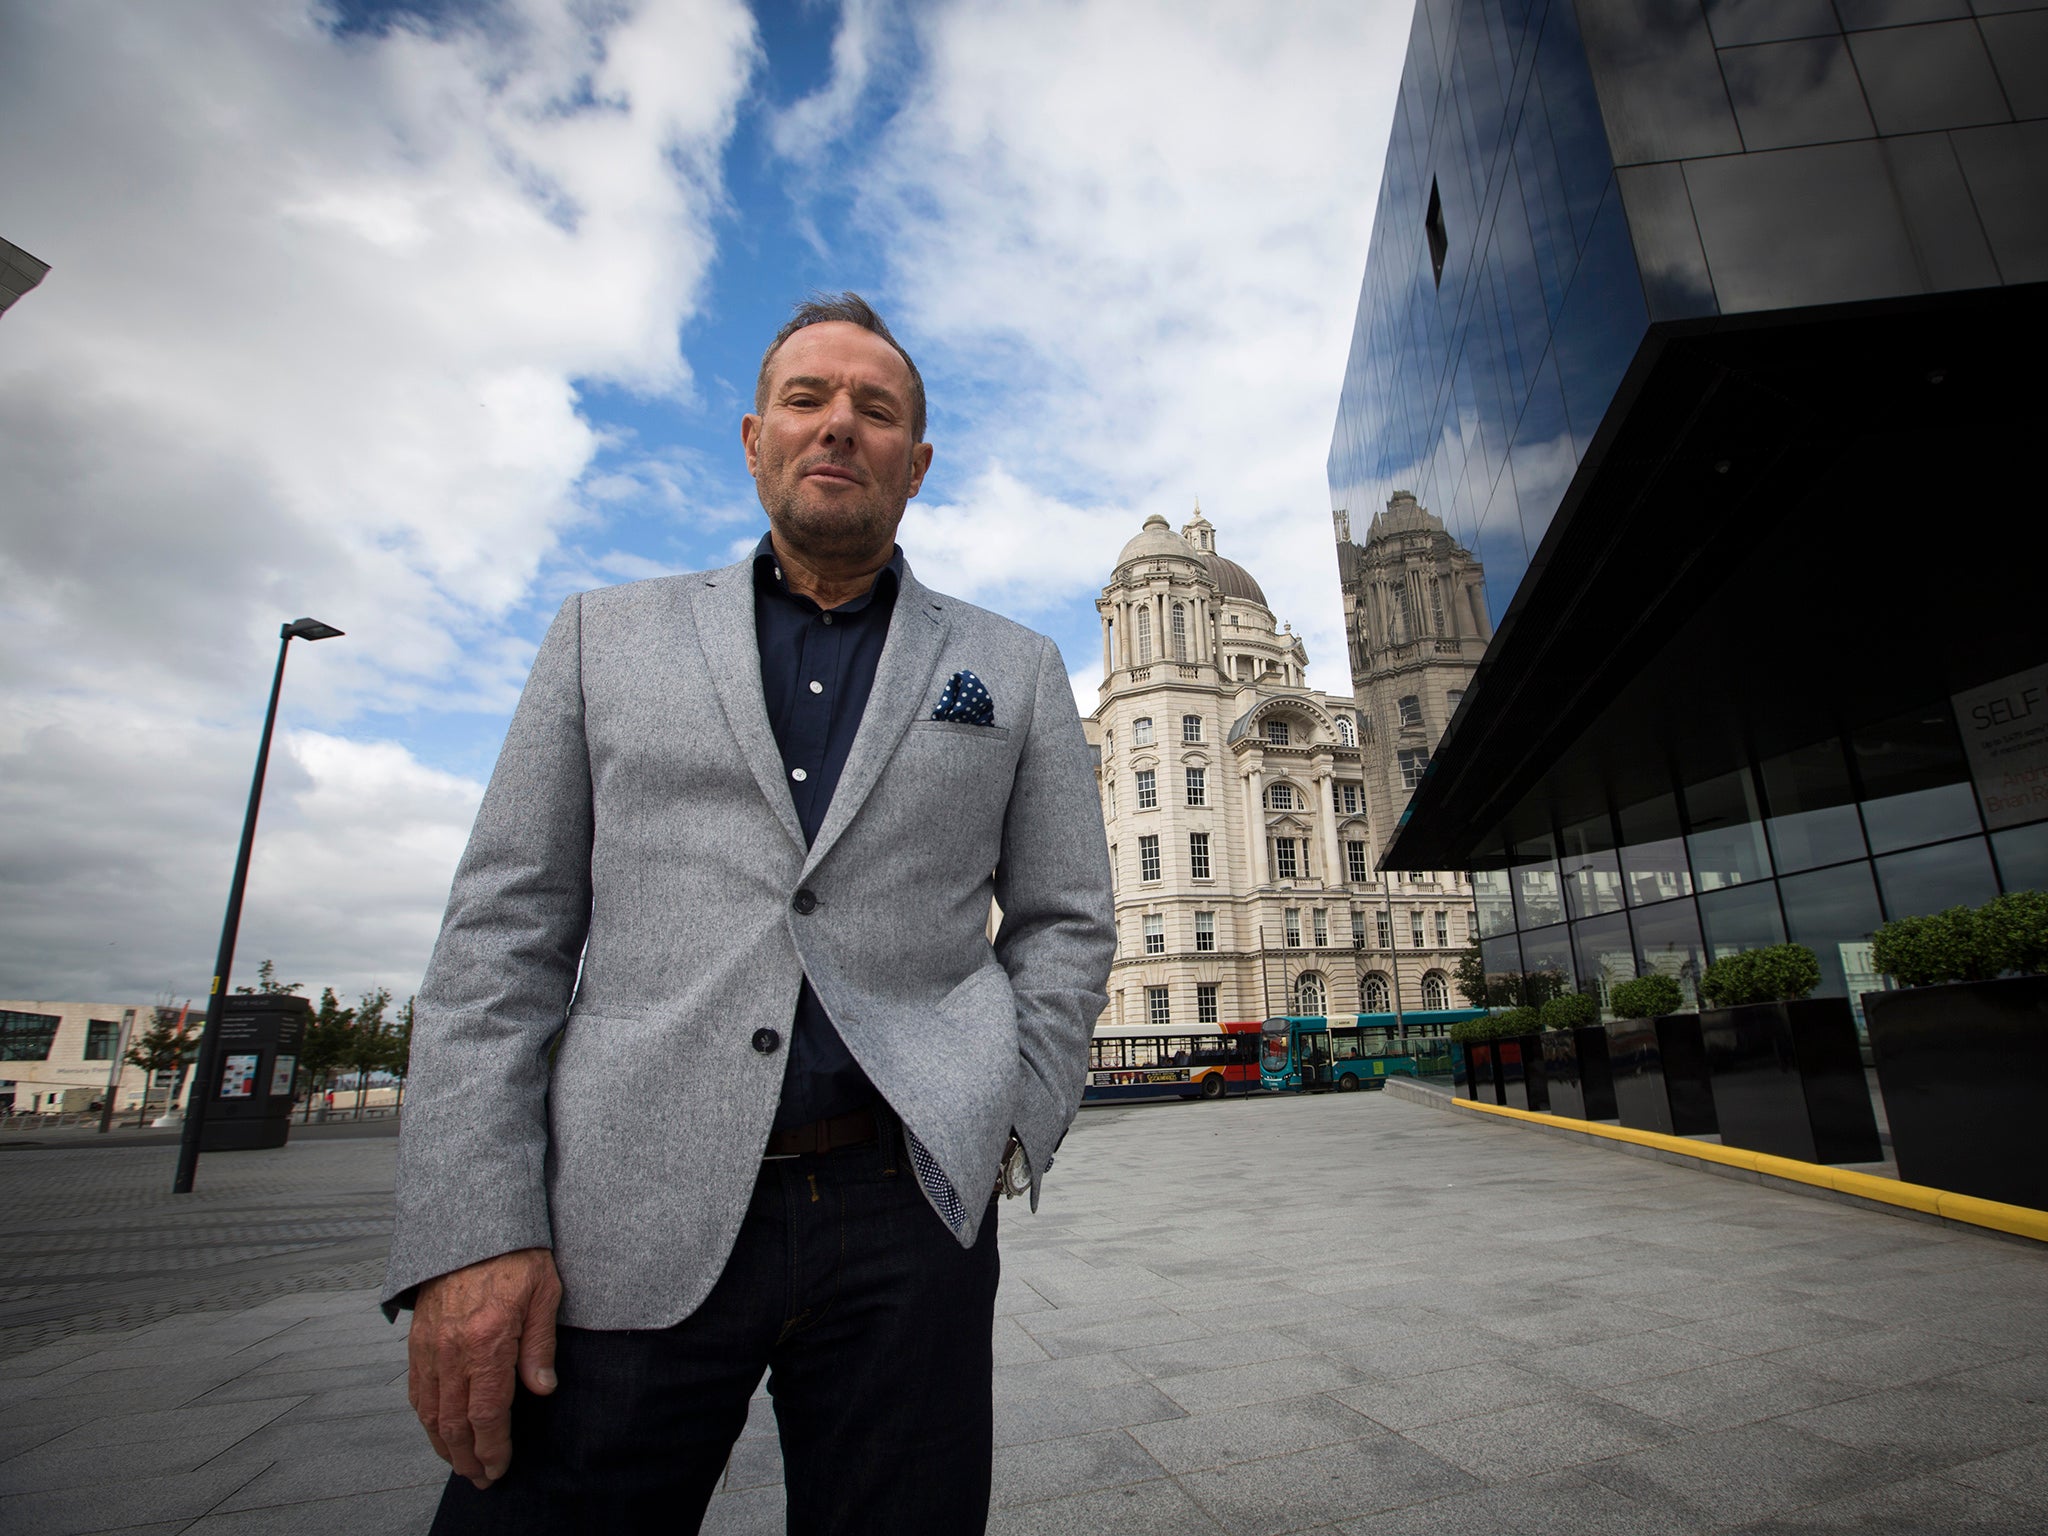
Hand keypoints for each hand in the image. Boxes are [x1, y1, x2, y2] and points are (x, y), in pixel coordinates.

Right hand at [407, 1247, 561, 1489]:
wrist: (473, 1223)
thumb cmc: (516, 1253)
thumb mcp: (545, 1292)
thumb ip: (540, 1345)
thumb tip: (542, 1390)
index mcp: (487, 1340)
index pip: (487, 1412)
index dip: (493, 1447)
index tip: (499, 1468)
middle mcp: (452, 1349)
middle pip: (454, 1421)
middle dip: (467, 1457)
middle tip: (481, 1477)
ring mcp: (430, 1345)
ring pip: (430, 1410)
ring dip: (443, 1444)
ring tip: (459, 1463)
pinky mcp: (418, 1338)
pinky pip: (416, 1388)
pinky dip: (425, 1416)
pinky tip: (436, 1428)